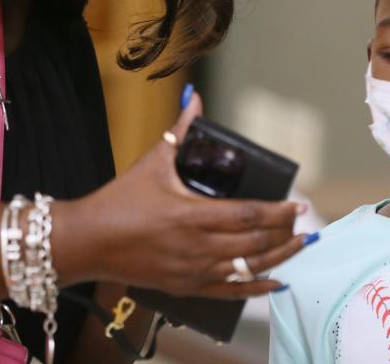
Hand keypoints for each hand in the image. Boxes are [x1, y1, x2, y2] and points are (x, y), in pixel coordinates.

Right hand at [71, 91, 306, 298]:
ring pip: (247, 269)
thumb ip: (179, 130)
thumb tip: (194, 98)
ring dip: (277, 258)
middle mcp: (196, 247)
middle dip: (284, 234)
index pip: (247, 216)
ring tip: (297, 246)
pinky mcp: (185, 288)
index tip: (298, 205)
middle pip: (254, 244)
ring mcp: (192, 272)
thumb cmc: (119, 199)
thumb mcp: (152, 161)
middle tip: (302, 224)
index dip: (277, 212)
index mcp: (190, 215)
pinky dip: (256, 286)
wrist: (87, 242)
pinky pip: (229, 292)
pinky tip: (276, 281)